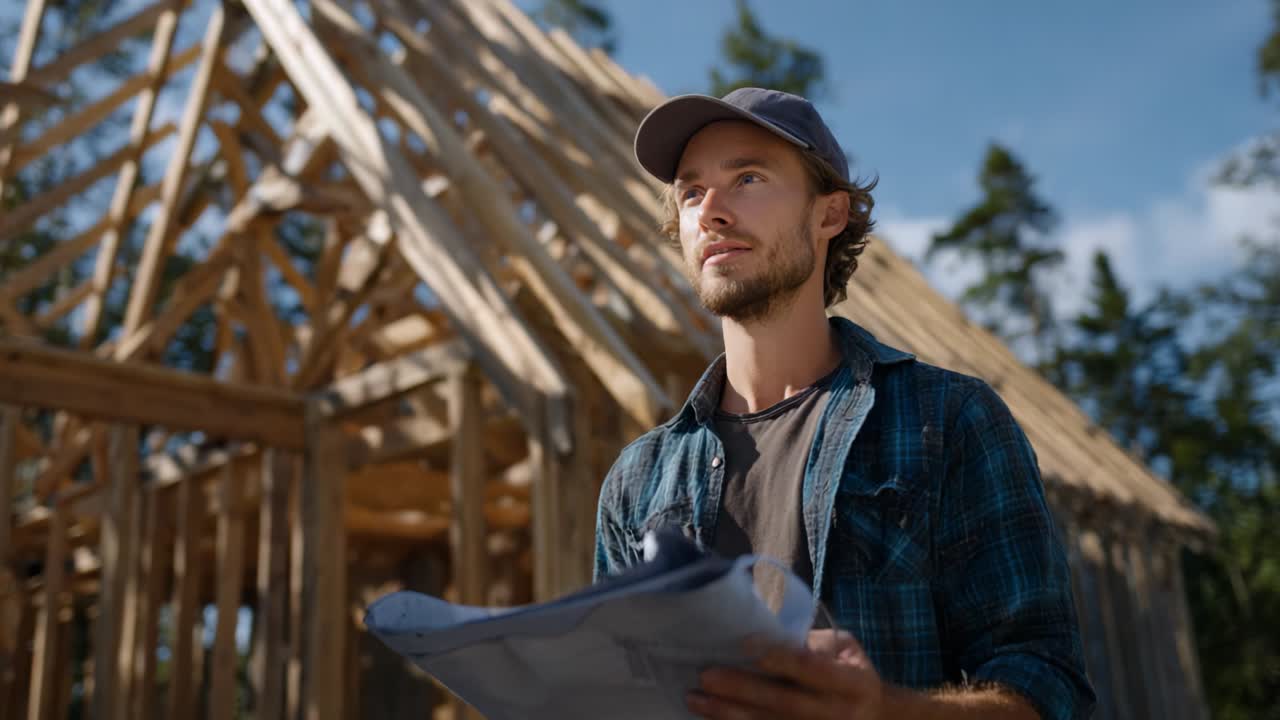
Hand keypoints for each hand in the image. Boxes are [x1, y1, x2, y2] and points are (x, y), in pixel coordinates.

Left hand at [687, 629, 888, 718]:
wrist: (879, 719)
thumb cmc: (854, 674)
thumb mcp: (846, 650)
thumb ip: (812, 642)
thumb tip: (767, 629)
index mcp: (852, 683)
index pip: (811, 668)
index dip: (779, 656)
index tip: (744, 643)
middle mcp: (837, 713)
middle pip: (784, 703)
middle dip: (742, 689)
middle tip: (706, 675)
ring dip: (729, 714)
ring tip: (697, 699)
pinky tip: (713, 718)